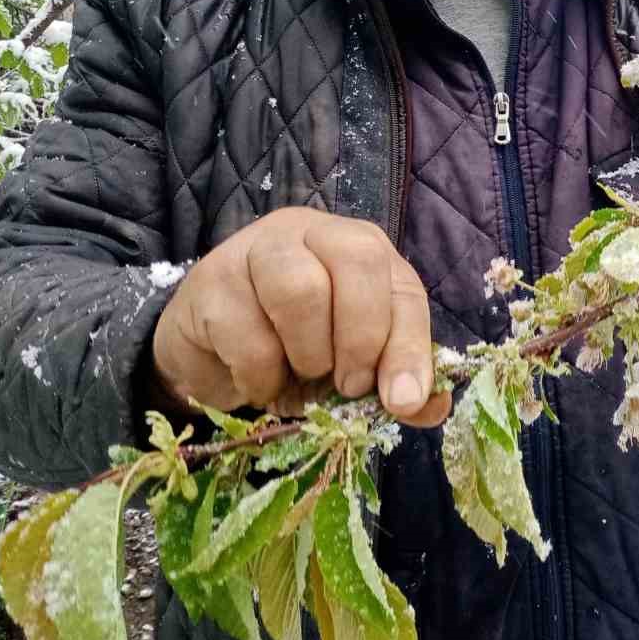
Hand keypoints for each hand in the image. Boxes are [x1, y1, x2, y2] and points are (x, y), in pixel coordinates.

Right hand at [150, 207, 449, 426]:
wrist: (209, 350)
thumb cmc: (292, 347)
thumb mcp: (351, 363)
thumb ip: (392, 380)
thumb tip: (429, 407)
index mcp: (360, 247)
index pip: (404, 288)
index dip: (410, 347)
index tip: (401, 400)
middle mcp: (312, 232)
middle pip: (359, 260)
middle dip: (361, 339)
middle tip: (346, 384)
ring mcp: (256, 249)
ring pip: (301, 291)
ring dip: (308, 355)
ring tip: (299, 374)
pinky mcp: (210, 282)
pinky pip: (248, 337)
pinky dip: (260, 378)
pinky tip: (257, 380)